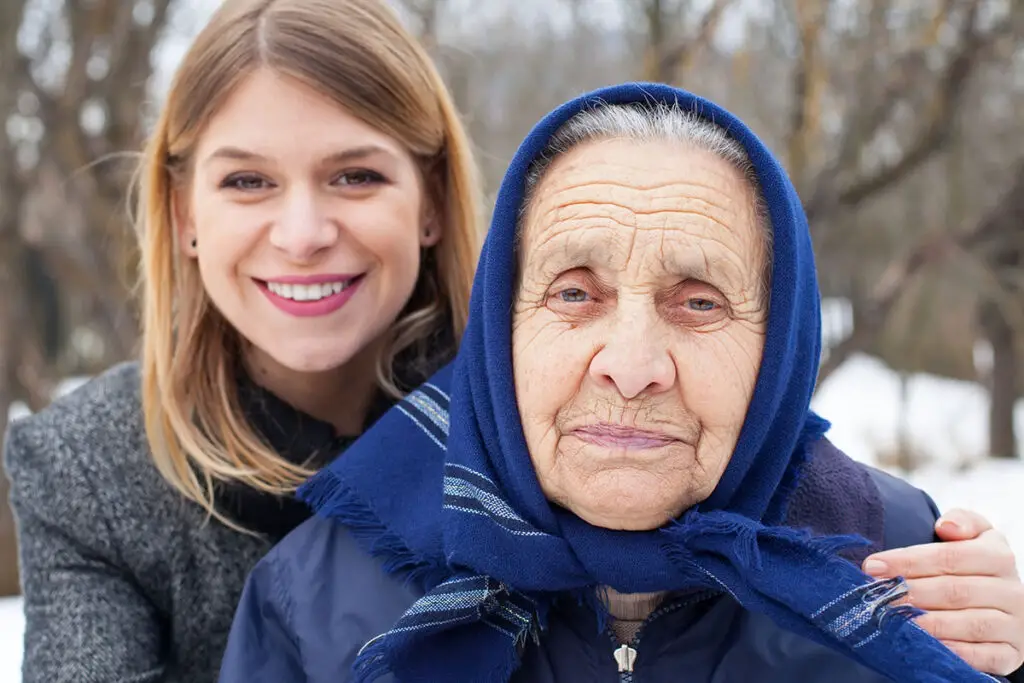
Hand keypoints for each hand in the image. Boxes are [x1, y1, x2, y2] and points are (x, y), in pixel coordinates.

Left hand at [862, 509, 1023, 675]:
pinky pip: (983, 657)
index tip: (872, 566)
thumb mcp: (974, 536)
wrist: (1003, 605)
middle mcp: (1012, 591)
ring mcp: (1014, 626)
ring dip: (929, 624)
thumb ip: (962, 521)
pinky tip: (925, 647)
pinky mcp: (1011, 654)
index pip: (950, 557)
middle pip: (956, 591)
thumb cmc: (974, 566)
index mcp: (999, 556)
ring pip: (970, 624)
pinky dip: (954, 652)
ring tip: (896, 621)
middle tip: (878, 597)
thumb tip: (946, 526)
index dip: (908, 561)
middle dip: (911, 593)